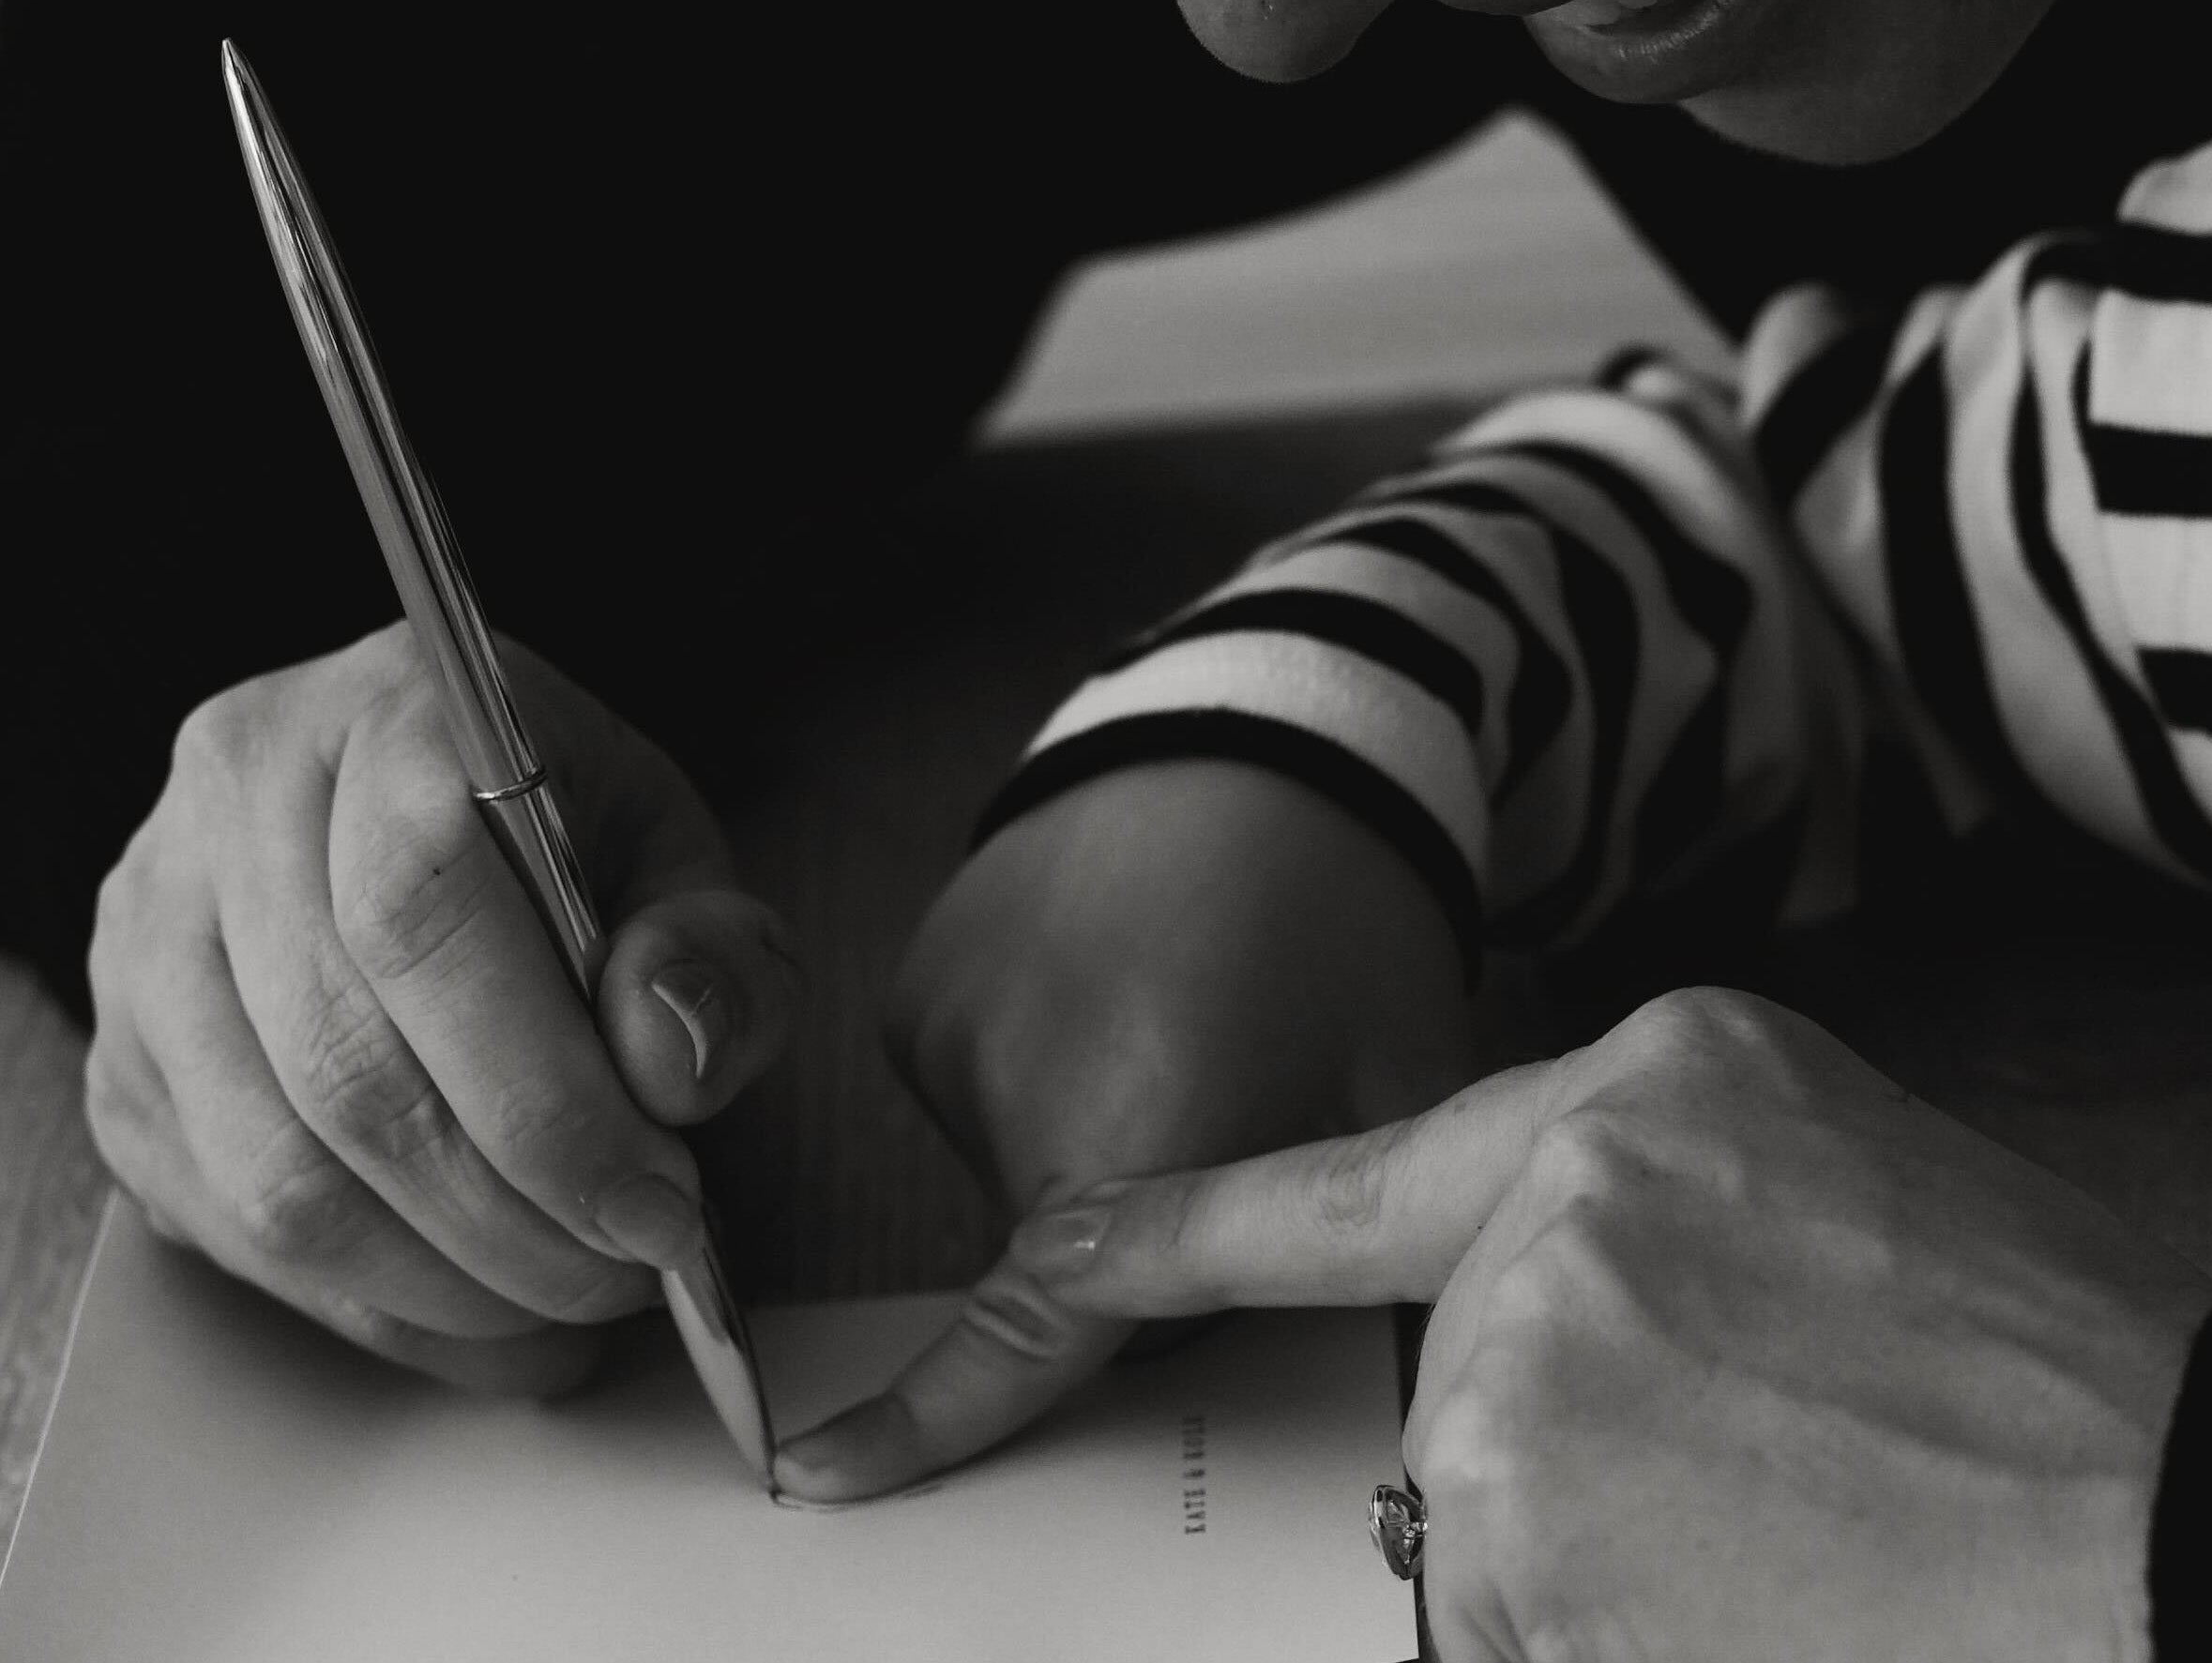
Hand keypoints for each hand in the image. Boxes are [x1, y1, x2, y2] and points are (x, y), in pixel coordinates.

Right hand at [85, 621, 795, 1392]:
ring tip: (568, 1295)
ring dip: (445, 1281)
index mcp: (387, 711)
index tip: (654, 1200)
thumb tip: (667, 1062)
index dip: (543, 1091)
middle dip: (512, 1214)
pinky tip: (484, 1313)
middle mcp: (237, 801)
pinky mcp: (124, 1063)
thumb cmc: (564, 836)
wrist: (435, 813)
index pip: (424, 909)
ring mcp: (152, 935)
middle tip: (629, 1267)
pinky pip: (234, 1230)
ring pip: (277, 1174)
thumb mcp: (678, 851)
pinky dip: (374, 1305)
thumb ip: (712, 952)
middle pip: (348, 1064)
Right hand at [774, 760, 1473, 1498]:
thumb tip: (1318, 1379)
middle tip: (1229, 1110)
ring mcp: (944, 1022)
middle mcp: (1007, 1081)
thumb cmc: (1346, 926)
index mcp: (1137, 1126)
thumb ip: (1330, 1252)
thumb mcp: (1388, 1104)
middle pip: (1052, 1258)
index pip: (1021, 1329)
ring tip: (1175, 1021)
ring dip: (1087, 1145)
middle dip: (1136, 1236)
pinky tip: (1108, 991)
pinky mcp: (917, 985)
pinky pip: (973, 1095)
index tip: (820, 1475)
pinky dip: (1037, 1079)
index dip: (926, 1419)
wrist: (1262, 738)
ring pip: (1012, 1174)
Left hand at [1009, 986, 2211, 1662]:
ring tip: (1796, 1534)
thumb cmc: (2050, 1378)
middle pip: (1458, 1381)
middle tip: (1763, 1477)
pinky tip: (1764, 1596)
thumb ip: (1650, 1224)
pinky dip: (1609, 1632)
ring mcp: (1525, 1360)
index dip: (1179, 1223)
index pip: (1355, 1166)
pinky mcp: (1523, 1535)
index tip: (1035, 1260)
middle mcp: (1556, 1195)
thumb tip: (1527, 1326)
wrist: (2175, 1521)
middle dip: (1567, 1457)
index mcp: (1648, 1080)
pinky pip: (1513, 1621)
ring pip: (1493, 1515)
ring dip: (1608, 1561)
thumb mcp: (1843, 1191)